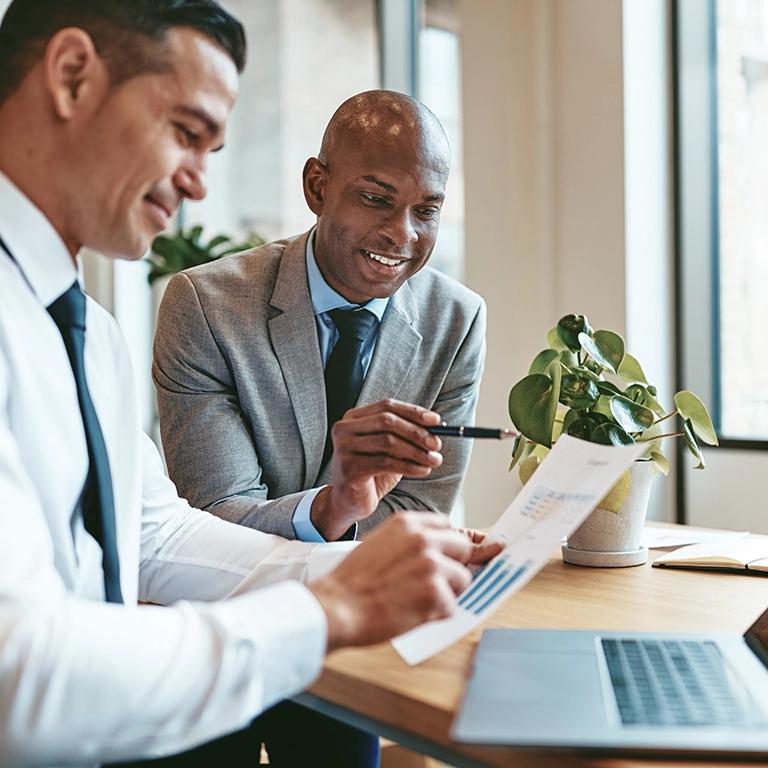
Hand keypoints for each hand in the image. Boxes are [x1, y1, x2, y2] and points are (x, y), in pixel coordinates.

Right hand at [307, 512, 503, 650]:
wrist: (337, 606)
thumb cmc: (354, 581)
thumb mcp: (381, 544)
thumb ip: (411, 542)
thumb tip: (442, 550)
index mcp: (408, 523)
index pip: (449, 527)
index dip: (454, 544)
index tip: (465, 552)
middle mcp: (423, 539)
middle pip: (464, 548)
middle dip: (454, 567)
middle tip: (434, 584)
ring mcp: (432, 565)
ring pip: (462, 579)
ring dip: (446, 594)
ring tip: (414, 601)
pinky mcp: (436, 593)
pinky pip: (452, 605)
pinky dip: (436, 614)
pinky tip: (411, 613)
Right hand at [310, 399, 442, 540]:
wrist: (349, 501)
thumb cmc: (371, 472)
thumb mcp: (390, 450)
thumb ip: (406, 436)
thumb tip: (436, 428)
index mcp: (354, 418)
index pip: (387, 406)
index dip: (413, 412)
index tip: (436, 421)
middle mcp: (344, 428)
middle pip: (387, 421)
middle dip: (416, 432)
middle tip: (437, 444)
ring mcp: (344, 447)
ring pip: (388, 442)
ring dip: (417, 451)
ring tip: (434, 460)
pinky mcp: (349, 468)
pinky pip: (385, 463)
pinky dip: (409, 466)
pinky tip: (423, 470)